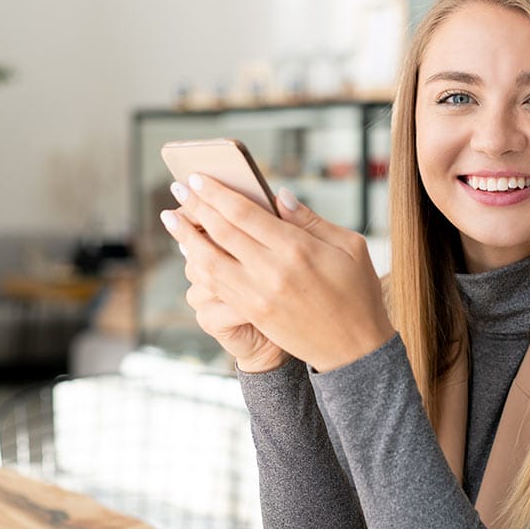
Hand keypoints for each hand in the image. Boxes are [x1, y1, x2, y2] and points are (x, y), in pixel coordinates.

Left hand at [161, 173, 393, 372]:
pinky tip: (190, 252)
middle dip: (195, 207)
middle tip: (177, 188)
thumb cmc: (358, 293)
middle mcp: (272, 272)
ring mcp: (259, 296)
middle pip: (221, 232)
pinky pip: (216, 285)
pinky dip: (199, 265)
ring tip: (171, 218)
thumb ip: (310, 219)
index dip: (217, 194)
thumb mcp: (350, 246)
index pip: (244, 213)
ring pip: (210, 261)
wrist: (354, 350)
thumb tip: (277, 196)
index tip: (199, 178)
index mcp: (297, 249)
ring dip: (186, 238)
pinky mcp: (253, 313)